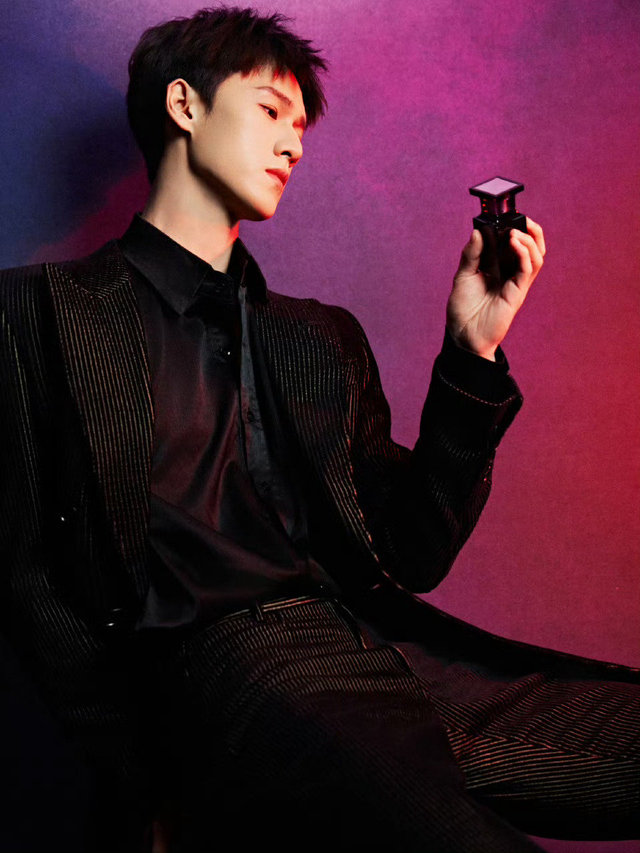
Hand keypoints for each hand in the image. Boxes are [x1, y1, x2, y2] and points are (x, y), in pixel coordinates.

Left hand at [446, 218, 545, 360]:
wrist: (463, 337)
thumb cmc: (463, 310)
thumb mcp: (462, 276)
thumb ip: (472, 254)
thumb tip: (478, 231)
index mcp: (496, 267)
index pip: (511, 241)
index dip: (511, 225)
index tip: (502, 212)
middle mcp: (509, 272)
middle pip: (530, 246)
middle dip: (529, 229)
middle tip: (519, 216)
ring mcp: (515, 282)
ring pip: (536, 255)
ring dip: (528, 239)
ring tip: (514, 231)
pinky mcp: (517, 293)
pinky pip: (528, 269)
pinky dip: (524, 253)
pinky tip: (514, 243)